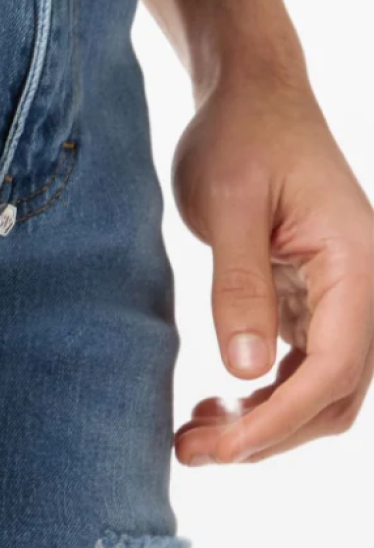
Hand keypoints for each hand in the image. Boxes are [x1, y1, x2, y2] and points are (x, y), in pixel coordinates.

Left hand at [172, 53, 373, 463]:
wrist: (251, 95)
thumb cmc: (239, 135)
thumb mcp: (227, 203)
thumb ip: (239, 286)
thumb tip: (247, 370)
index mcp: (358, 264)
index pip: (333, 369)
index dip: (277, 419)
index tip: (220, 447)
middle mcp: (365, 287)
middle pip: (335, 396)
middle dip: (268, 436)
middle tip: (191, 452)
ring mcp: (344, 297)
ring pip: (324, 392)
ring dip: (266, 425)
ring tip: (195, 437)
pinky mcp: (316, 300)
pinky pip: (305, 369)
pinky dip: (265, 398)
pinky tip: (216, 405)